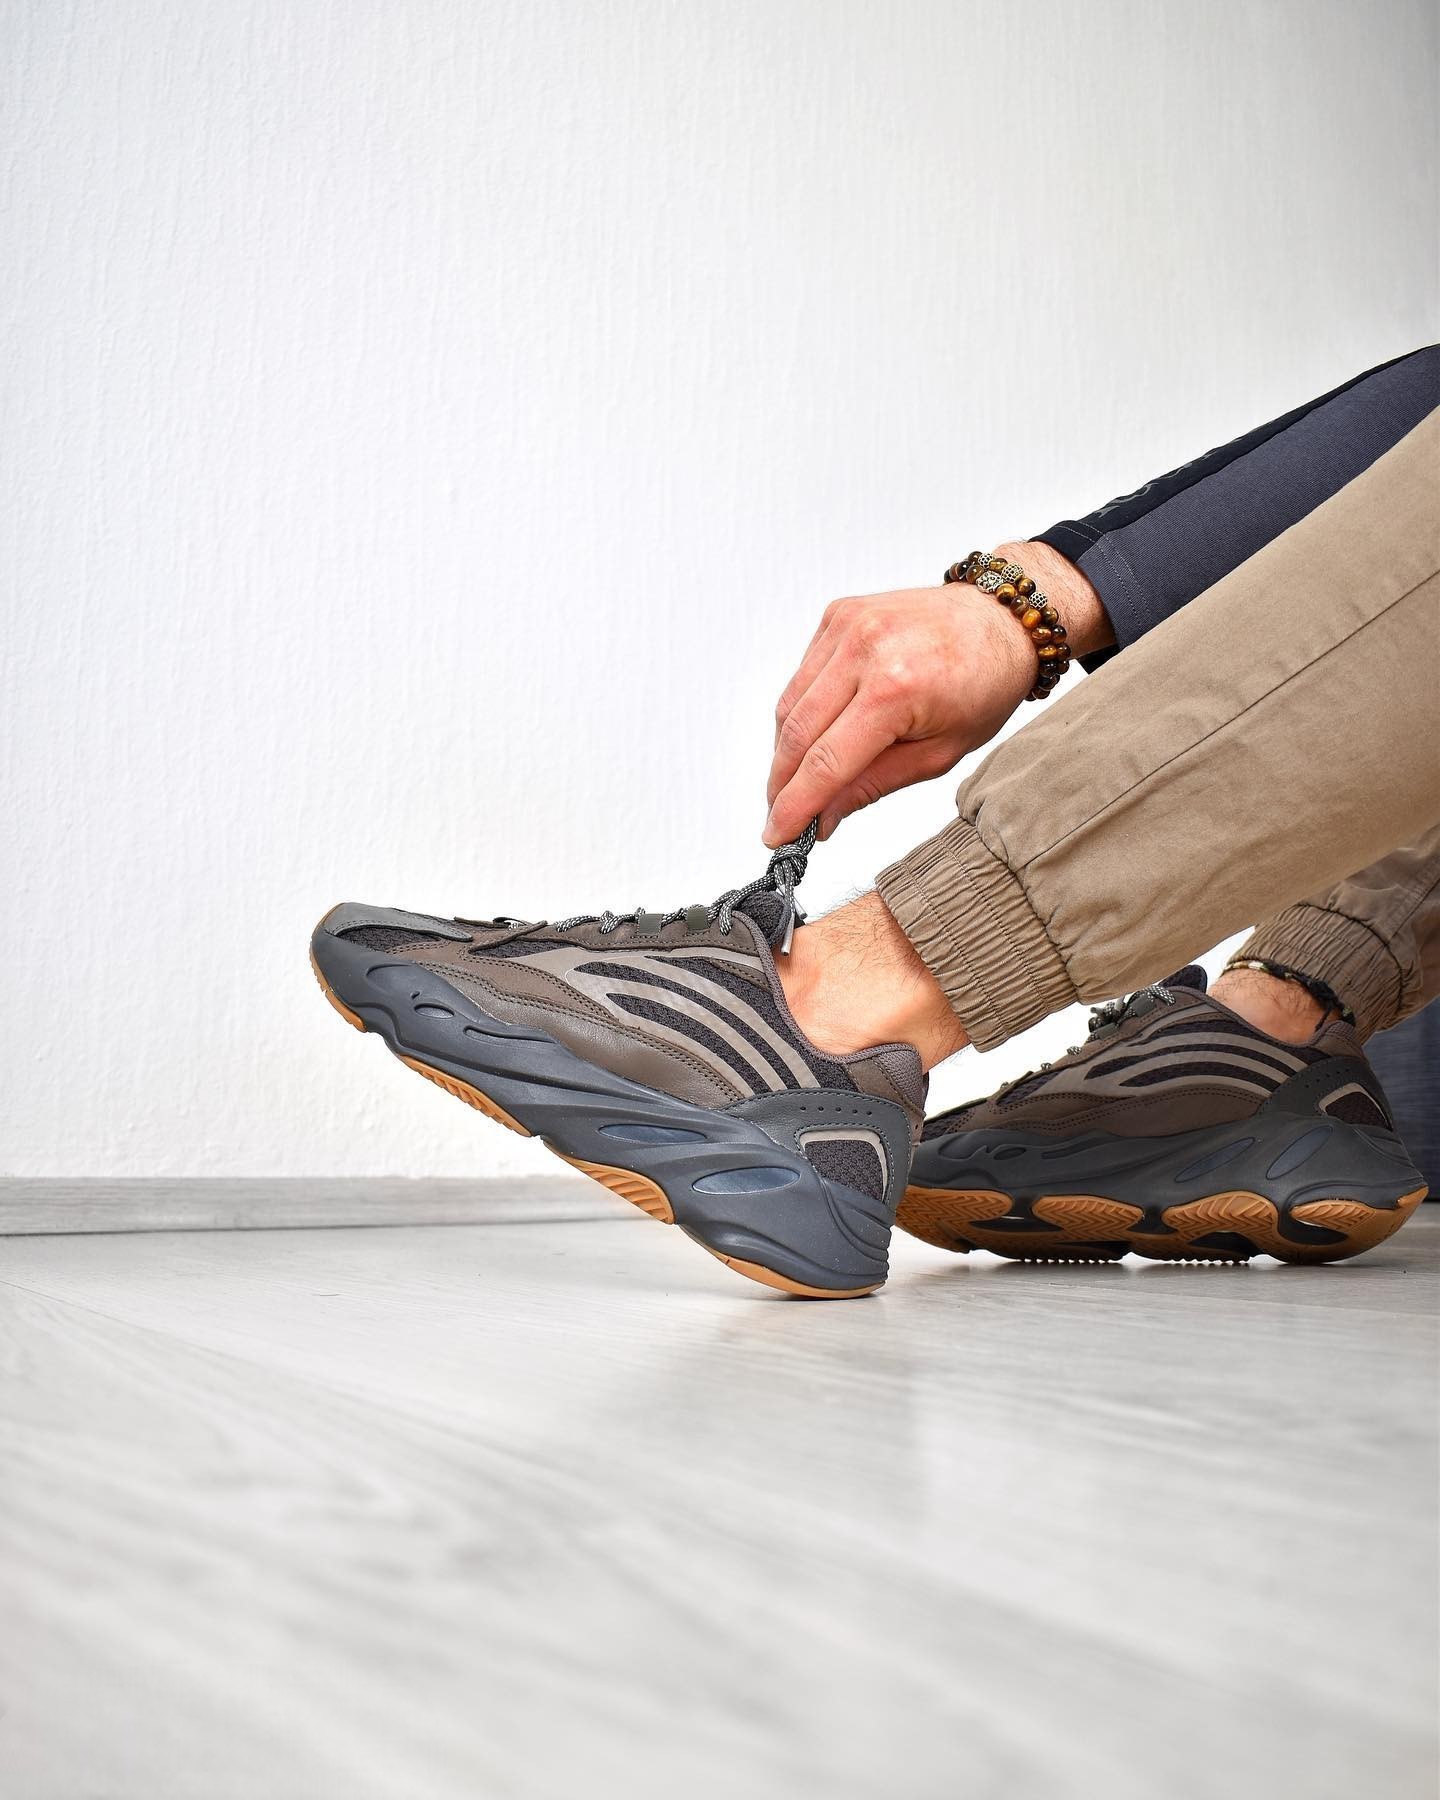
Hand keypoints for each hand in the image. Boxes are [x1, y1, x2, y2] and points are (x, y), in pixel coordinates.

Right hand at [764, 542, 1109, 847]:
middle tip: (780, 817)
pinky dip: (801, 711)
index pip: (826, 762)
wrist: (1001, 619)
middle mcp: (865, 649)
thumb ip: (872, 785)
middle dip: (781, 784)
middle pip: (797, 734)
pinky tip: (818, 732)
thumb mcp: (939, 754)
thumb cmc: (984, 684)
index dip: (795, 806)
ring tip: (797, 782)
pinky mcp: (838, 614)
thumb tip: (822, 817)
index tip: (777, 836)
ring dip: (786, 751)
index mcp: (897, 688)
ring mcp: (847, 626)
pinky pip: (802, 675)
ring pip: (789, 705)